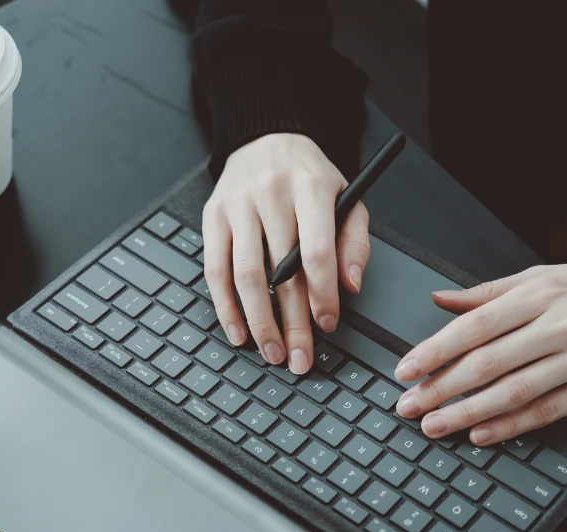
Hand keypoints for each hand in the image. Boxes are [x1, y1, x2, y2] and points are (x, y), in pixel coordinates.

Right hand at [202, 133, 370, 373]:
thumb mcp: (347, 198)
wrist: (266, 138)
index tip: (327, 325)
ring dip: (258, 321)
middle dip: (292, 322)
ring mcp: (237, 206)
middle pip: (280, 272)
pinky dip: (225, 306)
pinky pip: (214, 270)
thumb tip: (349, 286)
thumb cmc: (309, 178)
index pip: (315, 251)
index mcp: (310, 188)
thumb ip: (354, 242)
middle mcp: (271, 194)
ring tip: (271, 352)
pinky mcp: (212, 217)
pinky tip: (238, 331)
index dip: (322, 294)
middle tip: (299, 357)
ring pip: (245, 275)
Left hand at [394, 263, 566, 444]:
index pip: (474, 327)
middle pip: (489, 363)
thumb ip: (484, 294)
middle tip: (409, 407)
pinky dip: (512, 426)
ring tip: (436, 426)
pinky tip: (481, 434)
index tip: (406, 371)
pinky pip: (549, 411)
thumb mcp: (533, 278)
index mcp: (537, 295)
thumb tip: (437, 299)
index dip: (436, 351)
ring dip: (469, 413)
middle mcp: (560, 326)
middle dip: (443, 388)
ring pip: (516, 392)